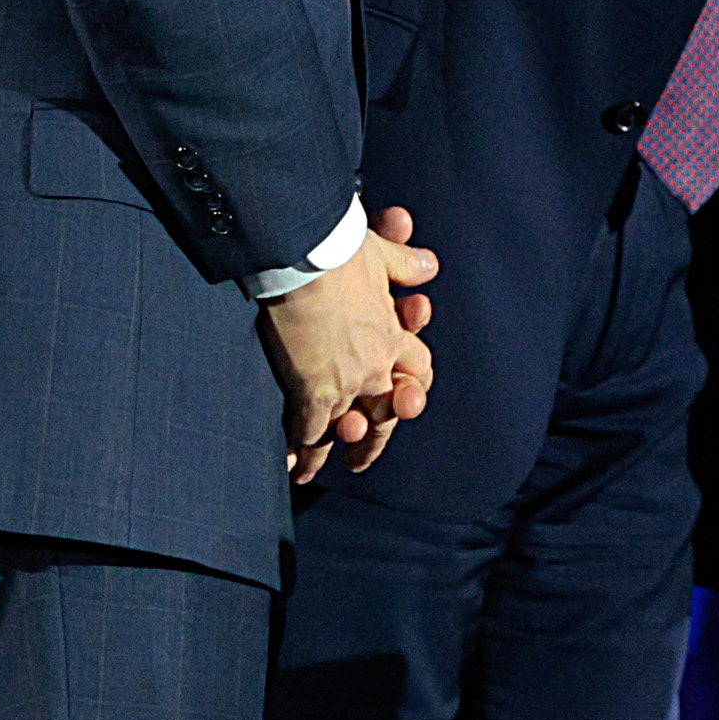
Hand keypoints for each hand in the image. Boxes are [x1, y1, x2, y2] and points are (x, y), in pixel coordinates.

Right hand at [262, 211, 437, 481]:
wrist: (304, 256)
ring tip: (314, 470)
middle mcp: (376, 366)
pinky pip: (309, 430)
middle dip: (372, 438)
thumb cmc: (339, 249)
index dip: (410, 388)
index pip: (415, 370)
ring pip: (344, 427)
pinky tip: (290, 464)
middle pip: (384, 413)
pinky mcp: (313, 390)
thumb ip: (404, 263)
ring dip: (329, 450)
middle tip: (359, 459)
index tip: (400, 404)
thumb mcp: (379, 254)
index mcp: (393, 336)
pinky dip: (299, 449)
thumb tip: (429, 265)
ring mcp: (345, 382)